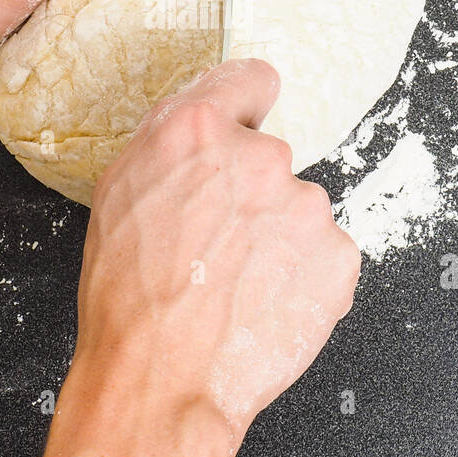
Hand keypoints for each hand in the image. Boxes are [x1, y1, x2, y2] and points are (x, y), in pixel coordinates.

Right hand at [44, 59, 361, 456]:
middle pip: (270, 157)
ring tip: (236, 282)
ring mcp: (305, 206)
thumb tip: (203, 127)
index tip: (248, 119)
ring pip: (297, 209)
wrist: (161, 377)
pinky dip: (302, 274)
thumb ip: (170, 145)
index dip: (245, 105)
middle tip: (217, 241)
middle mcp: (260, 157)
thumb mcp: (119, 195)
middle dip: (250, 192)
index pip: (250, 79)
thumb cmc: (128, 299)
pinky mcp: (338, 254)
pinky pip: (324, 253)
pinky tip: (264, 299)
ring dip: (278, 237)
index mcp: (197, 131)